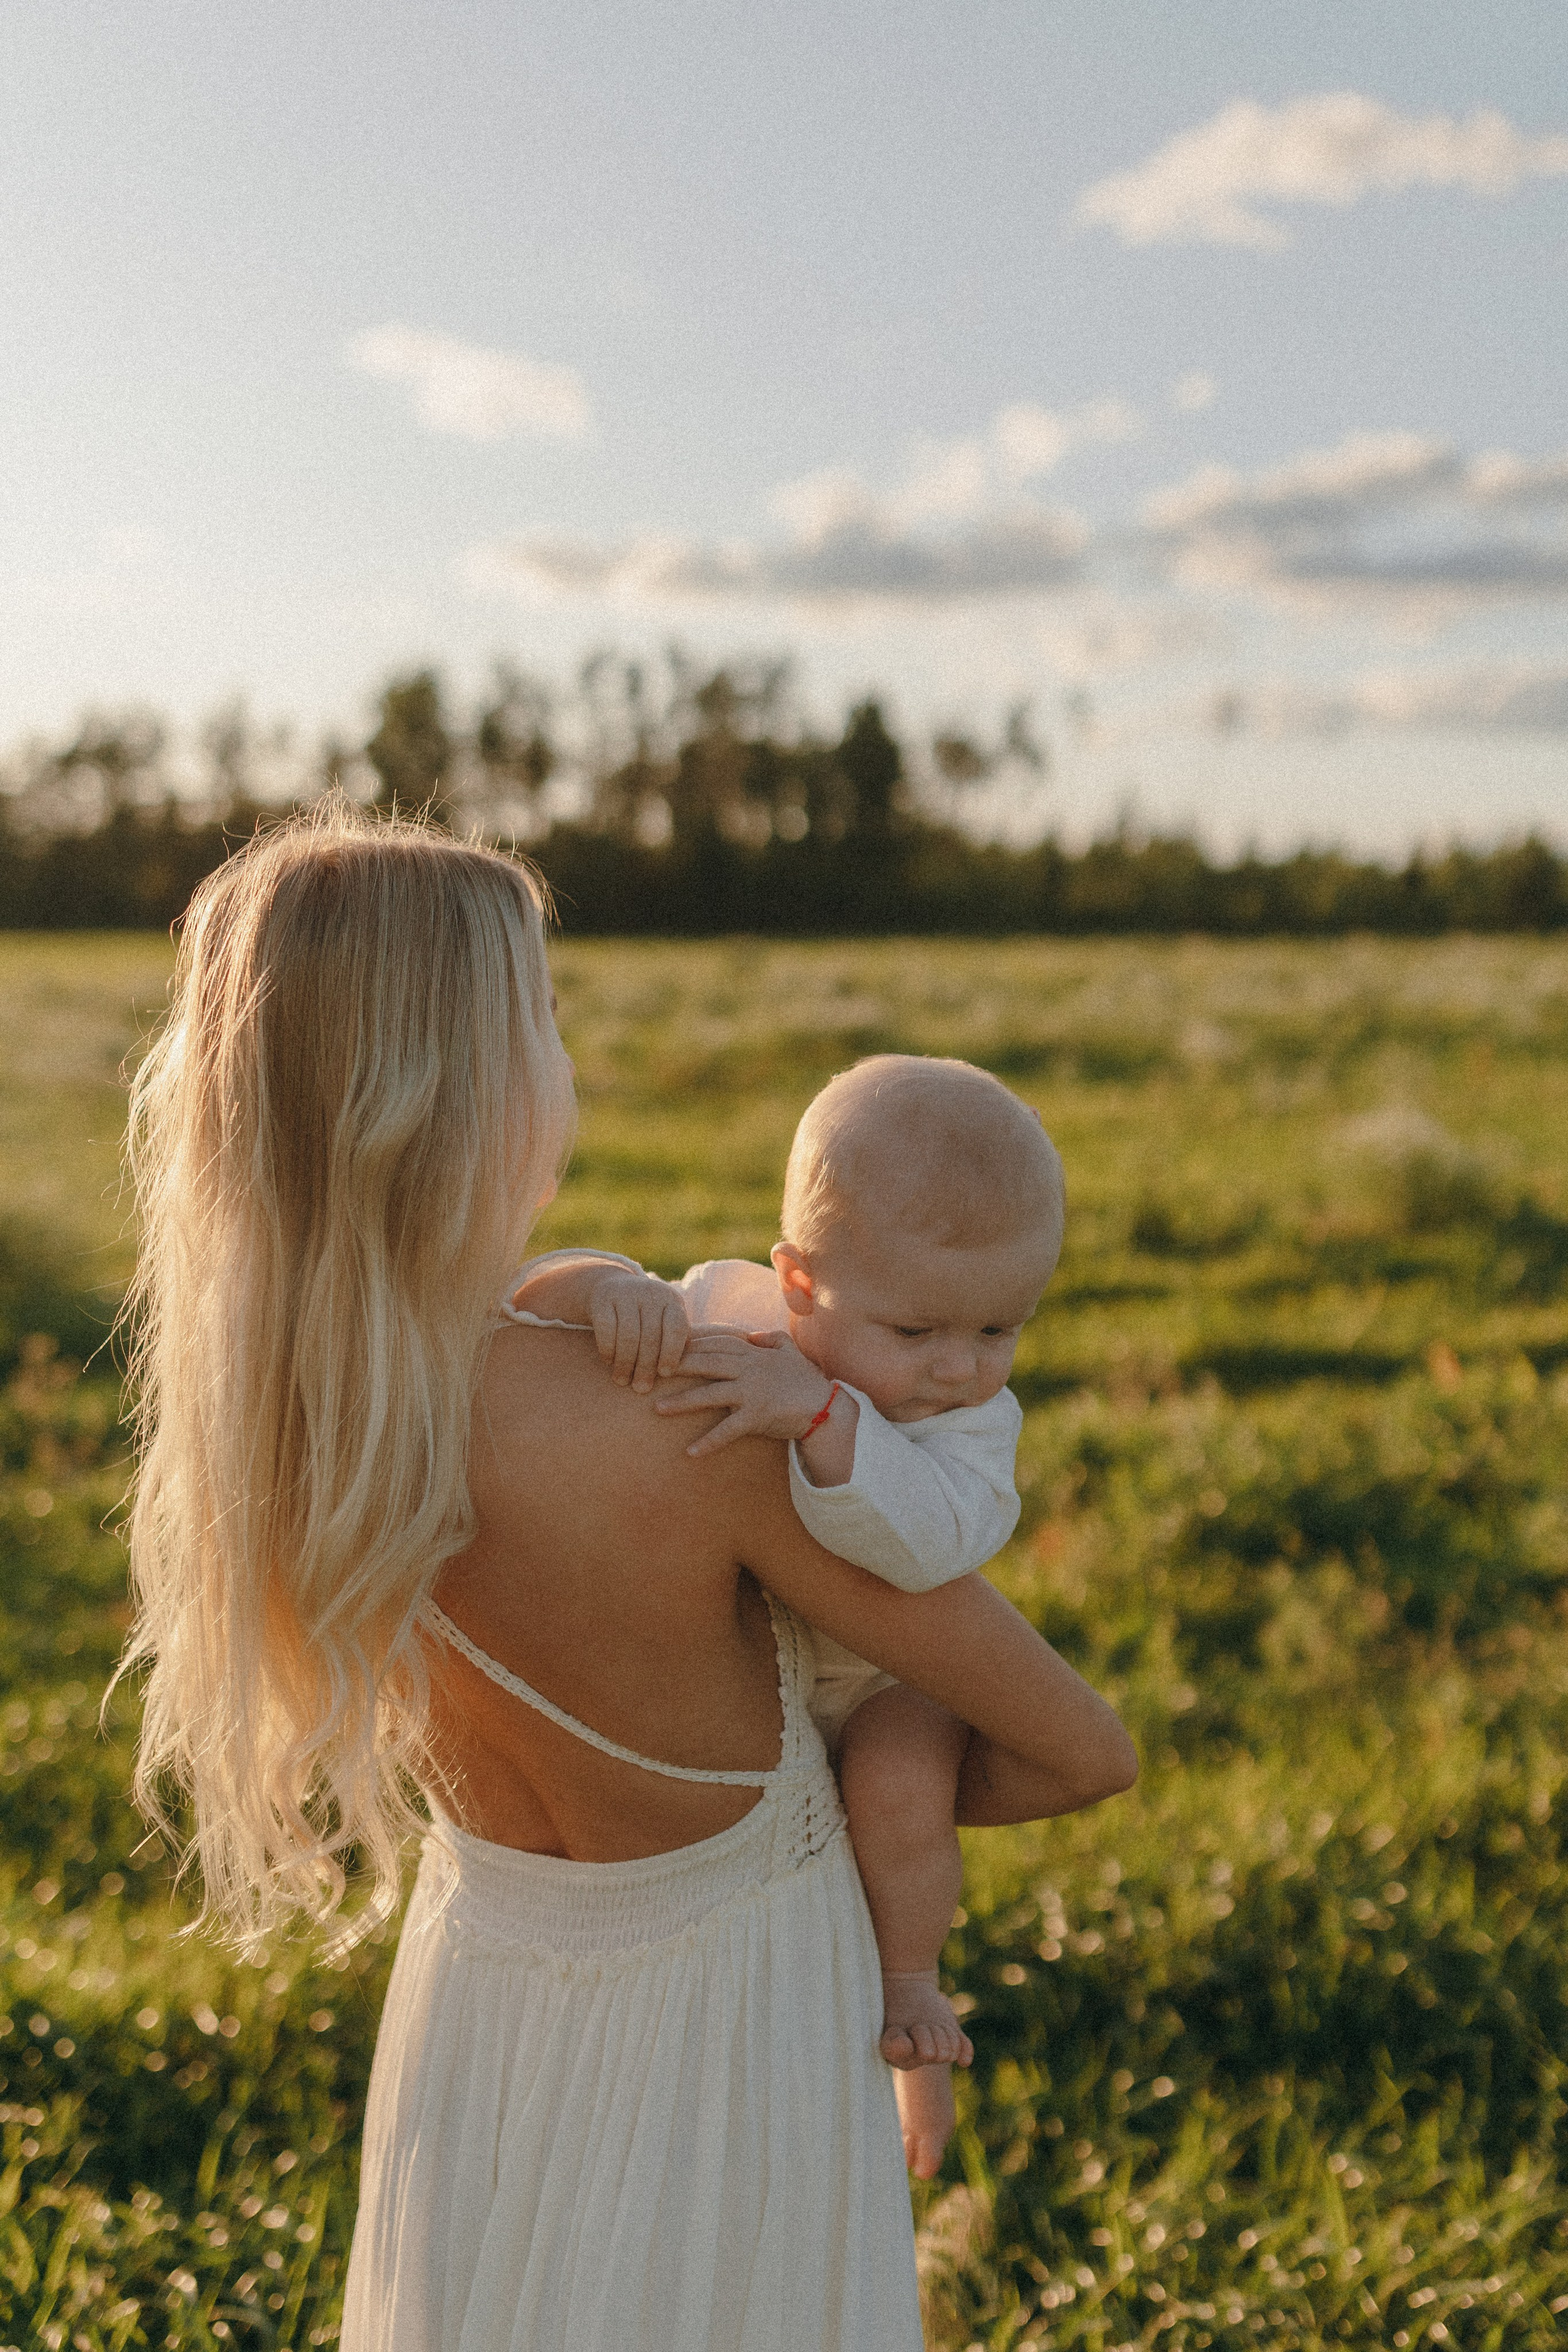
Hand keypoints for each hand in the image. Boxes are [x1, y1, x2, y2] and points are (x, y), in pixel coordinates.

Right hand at [588, 1269, 691, 1391]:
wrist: (613, 1288)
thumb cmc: (646, 1316)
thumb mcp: (664, 1321)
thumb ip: (676, 1340)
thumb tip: (686, 1370)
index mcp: (671, 1300)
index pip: (676, 1327)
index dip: (671, 1352)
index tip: (665, 1375)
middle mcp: (651, 1292)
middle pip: (651, 1335)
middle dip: (646, 1366)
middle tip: (641, 1388)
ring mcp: (626, 1292)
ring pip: (628, 1334)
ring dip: (625, 1362)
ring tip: (622, 1381)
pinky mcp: (603, 1297)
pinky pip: (606, 1328)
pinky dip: (608, 1348)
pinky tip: (608, 1362)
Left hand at [653, 1328, 832, 1456]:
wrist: (827, 1409)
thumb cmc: (806, 1380)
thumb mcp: (790, 1350)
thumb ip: (770, 1338)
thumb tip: (752, 1334)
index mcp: (754, 1353)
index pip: (717, 1343)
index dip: (691, 1343)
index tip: (667, 1345)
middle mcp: (750, 1369)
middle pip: (706, 1363)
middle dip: (676, 1365)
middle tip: (649, 1370)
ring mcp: (753, 1392)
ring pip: (710, 1394)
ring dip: (682, 1402)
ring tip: (657, 1409)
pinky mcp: (758, 1416)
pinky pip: (728, 1430)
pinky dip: (709, 1442)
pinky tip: (690, 1452)